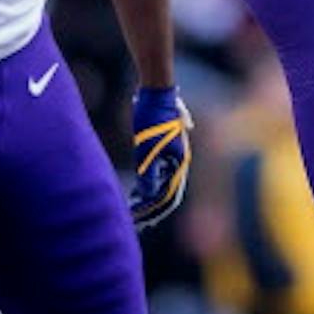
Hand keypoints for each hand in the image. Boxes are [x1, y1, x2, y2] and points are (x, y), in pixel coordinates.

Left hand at [130, 87, 191, 230]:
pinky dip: (148, 183)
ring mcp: (172, 154)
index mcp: (179, 163)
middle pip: (166, 191)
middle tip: (135, 219)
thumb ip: (148, 172)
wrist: (156, 92)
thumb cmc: (153, 118)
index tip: (140, 221)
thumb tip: (147, 194)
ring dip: (149, 196)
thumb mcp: (147, 148)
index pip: (169, 196)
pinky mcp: (164, 147)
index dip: (155, 210)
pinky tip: (137, 190)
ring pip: (162, 182)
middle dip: (151, 207)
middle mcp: (178, 161)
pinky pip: (158, 172)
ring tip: (134, 207)